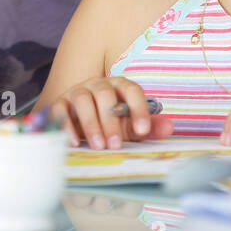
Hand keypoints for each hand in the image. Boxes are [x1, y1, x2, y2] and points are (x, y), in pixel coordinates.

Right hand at [49, 76, 173, 148]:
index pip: (131, 90)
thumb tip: (170, 128)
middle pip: (105, 93)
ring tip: (98, 146)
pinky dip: (66, 126)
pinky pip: (60, 110)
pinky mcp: (60, 103)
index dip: (138, 108)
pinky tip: (74, 143)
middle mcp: (98, 85)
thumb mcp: (129, 127)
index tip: (143, 130)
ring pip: (83, 100)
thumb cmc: (109, 124)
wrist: (79, 123)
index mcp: (119, 87)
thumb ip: (148, 128)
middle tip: (116, 145)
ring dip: (91, 123)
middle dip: (111, 120)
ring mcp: (77, 91)